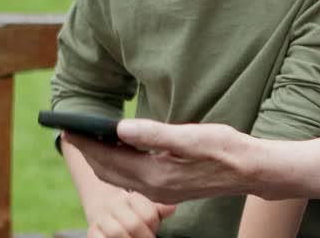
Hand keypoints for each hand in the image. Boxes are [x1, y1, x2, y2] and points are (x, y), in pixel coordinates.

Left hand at [65, 121, 264, 204]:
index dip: (87, 143)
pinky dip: (118, 164)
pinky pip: (131, 178)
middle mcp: (153, 188)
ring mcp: (160, 192)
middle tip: (71, 131)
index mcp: (156, 175)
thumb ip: (154, 134)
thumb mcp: (191, 136)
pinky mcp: (167, 189)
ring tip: (89, 139)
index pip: (110, 159)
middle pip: (109, 171)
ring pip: (118, 177)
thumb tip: (120, 128)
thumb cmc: (225, 149)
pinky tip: (120, 150)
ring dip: (102, 159)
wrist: (250, 170)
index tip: (69, 127)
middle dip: (88, 151)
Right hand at [80, 182, 174, 237]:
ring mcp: (101, 218)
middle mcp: (115, 205)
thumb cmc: (130, 206)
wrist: (100, 199)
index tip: (153, 230)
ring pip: (116, 232)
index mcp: (132, 196)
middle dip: (144, 236)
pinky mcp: (91, 230)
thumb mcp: (144, 203)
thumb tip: (172, 209)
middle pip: (134, 223)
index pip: (148, 213)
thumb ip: (157, 208)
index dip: (154, 225)